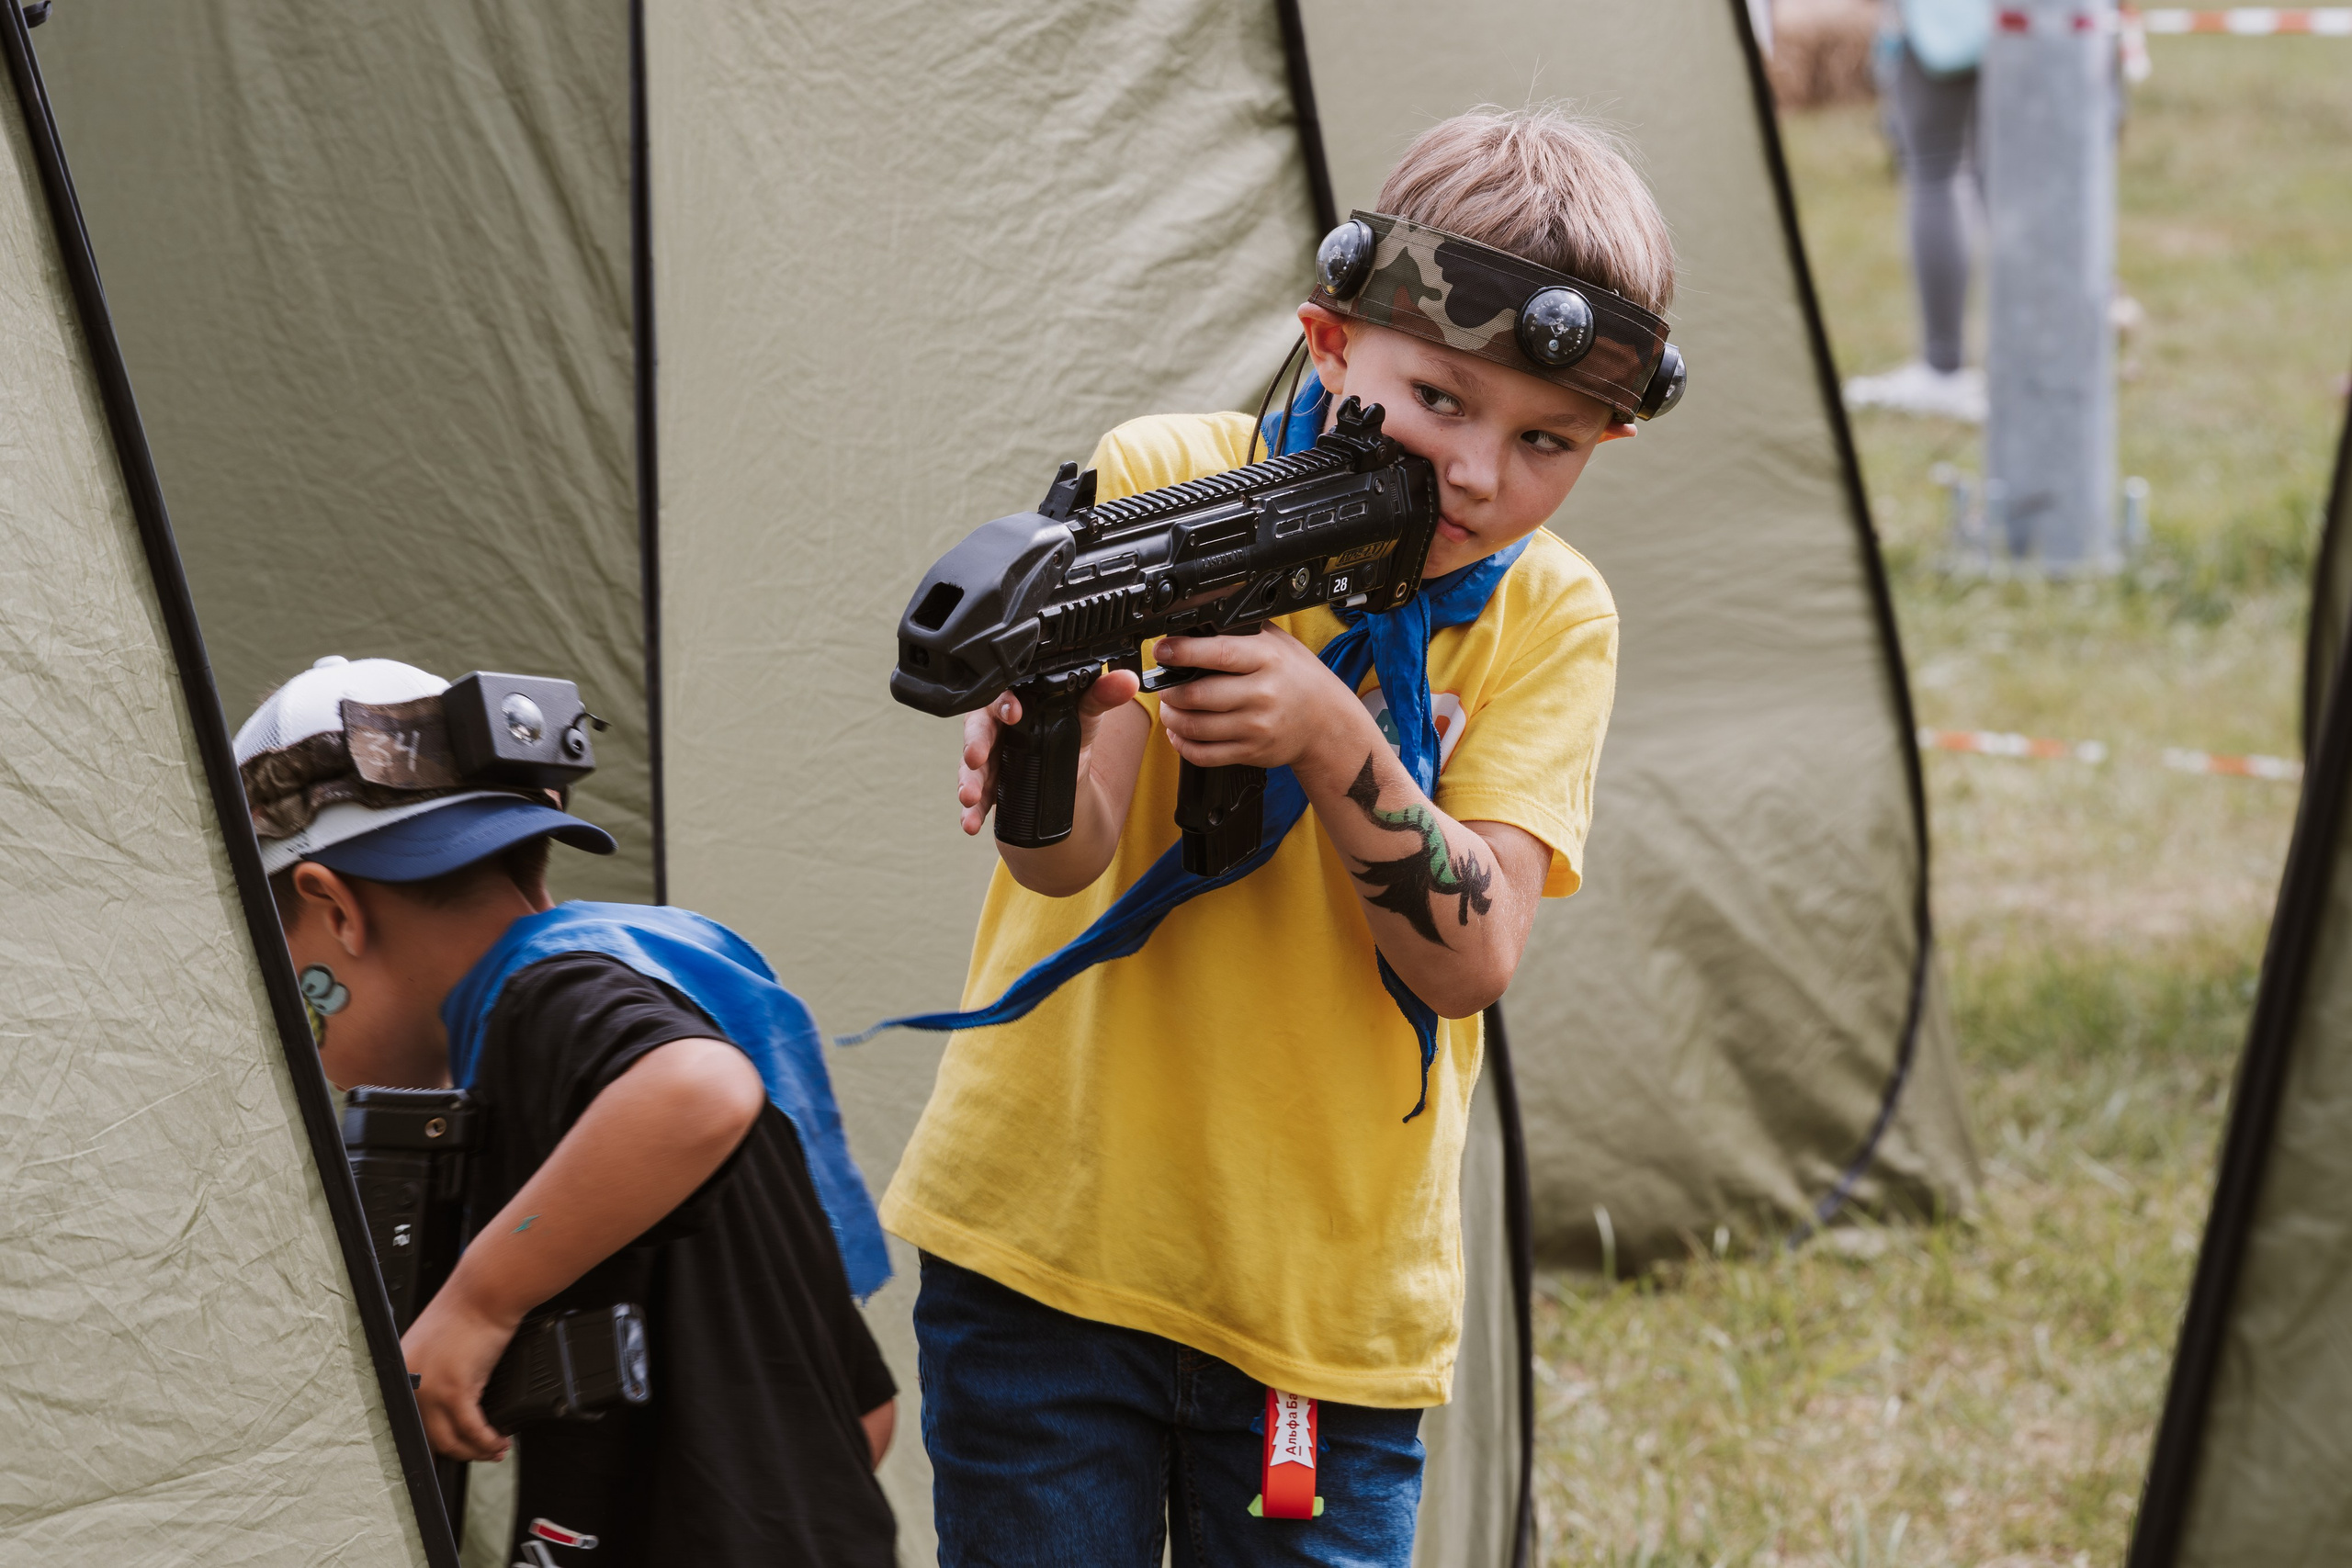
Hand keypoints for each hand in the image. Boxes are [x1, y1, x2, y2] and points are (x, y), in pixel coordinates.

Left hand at [403, 1281, 521, 1460]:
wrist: (487, 1290)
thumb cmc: (471, 1306)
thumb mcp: (442, 1342)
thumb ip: (437, 1371)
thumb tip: (453, 1398)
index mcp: (403, 1370)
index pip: (412, 1419)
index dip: (435, 1439)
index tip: (456, 1445)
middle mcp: (410, 1383)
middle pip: (431, 1436)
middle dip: (460, 1451)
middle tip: (482, 1452)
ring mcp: (430, 1388)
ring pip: (450, 1440)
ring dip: (476, 1451)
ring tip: (496, 1449)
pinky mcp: (456, 1388)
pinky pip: (472, 1429)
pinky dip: (487, 1440)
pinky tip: (499, 1439)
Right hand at [956, 668, 1142, 834]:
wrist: (1067, 772)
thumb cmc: (1068, 731)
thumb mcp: (1085, 714)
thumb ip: (1101, 697)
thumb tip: (1127, 682)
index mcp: (1015, 701)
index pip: (1003, 695)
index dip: (1003, 703)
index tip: (1013, 714)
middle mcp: (995, 727)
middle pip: (978, 730)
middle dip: (975, 744)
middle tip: (976, 758)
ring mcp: (988, 757)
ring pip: (971, 767)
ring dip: (969, 782)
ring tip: (969, 798)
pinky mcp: (987, 785)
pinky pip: (975, 797)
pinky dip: (971, 812)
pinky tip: (971, 824)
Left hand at [1154, 626, 1370, 777]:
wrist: (1327, 722)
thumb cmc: (1298, 678)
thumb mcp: (1279, 643)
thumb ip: (1241, 632)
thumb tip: (1196, 619)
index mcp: (1267, 659)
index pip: (1218, 653)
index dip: (1183, 652)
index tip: (1162, 650)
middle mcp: (1262, 694)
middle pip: (1198, 694)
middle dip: (1170, 690)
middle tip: (1164, 684)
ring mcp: (1256, 726)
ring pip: (1195, 726)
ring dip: (1171, 716)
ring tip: (1170, 707)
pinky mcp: (1251, 751)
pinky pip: (1204, 754)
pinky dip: (1182, 744)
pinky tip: (1180, 732)